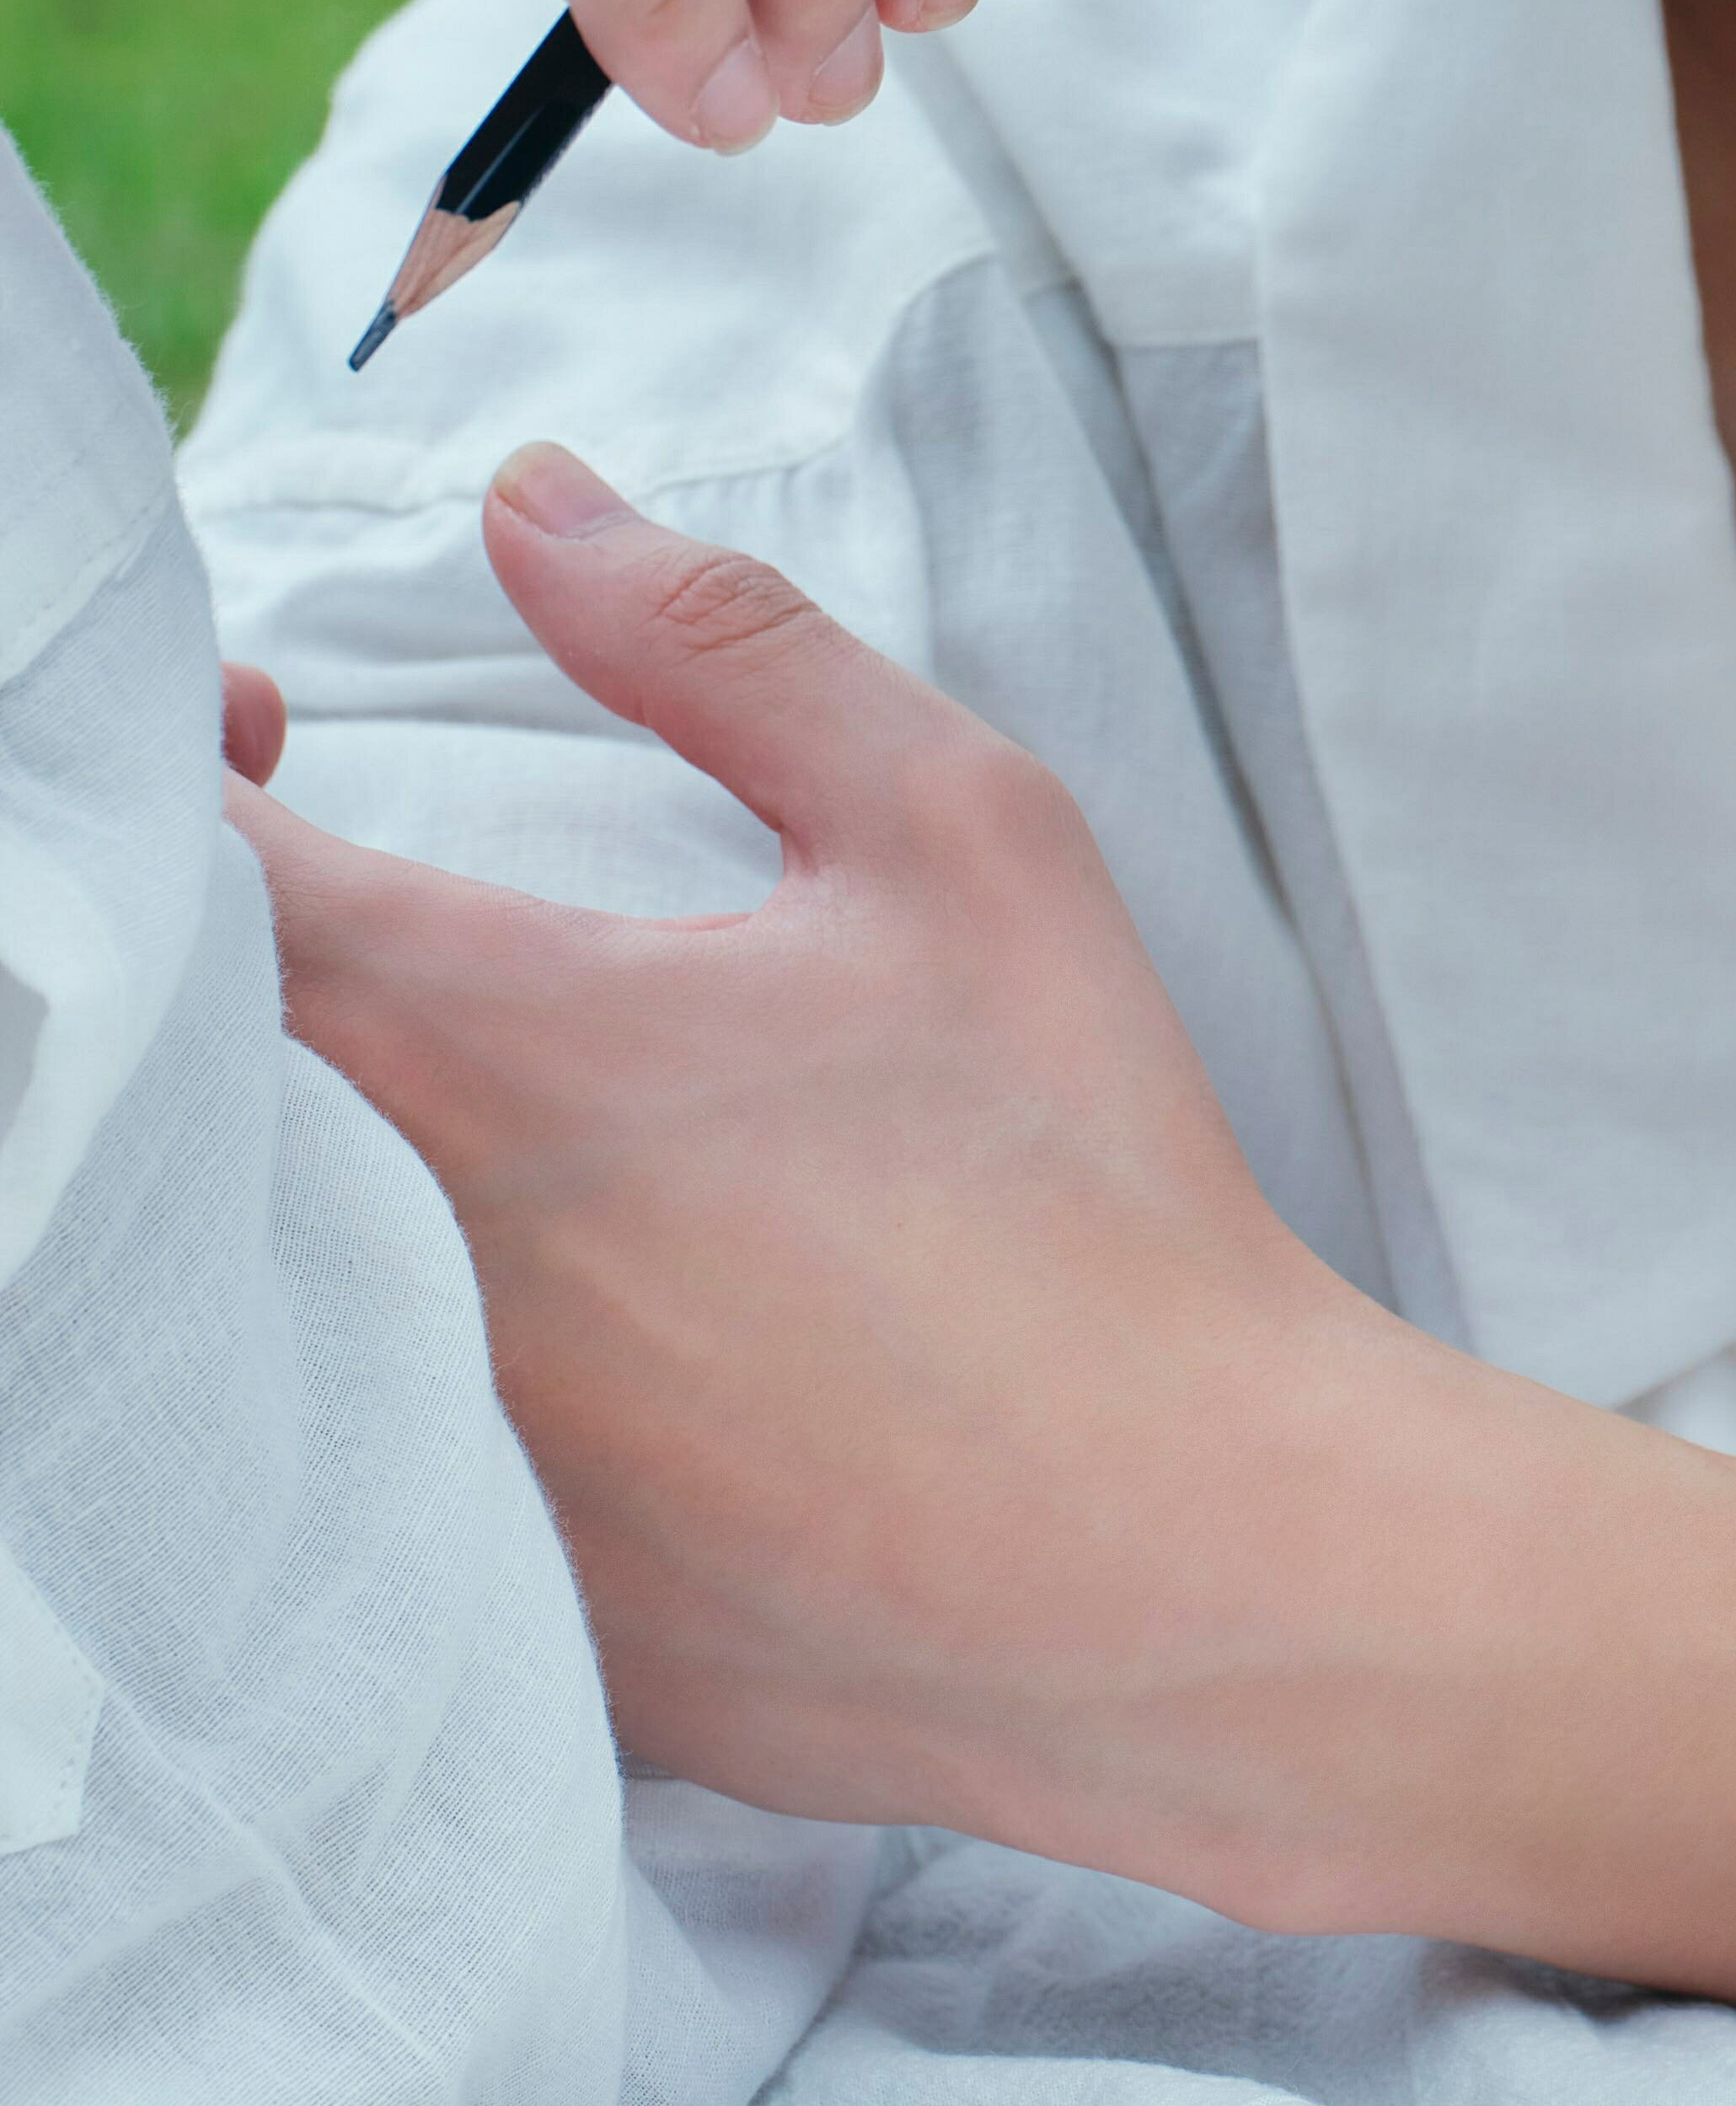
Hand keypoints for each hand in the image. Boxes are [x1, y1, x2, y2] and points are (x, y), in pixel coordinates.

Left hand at [229, 438, 1454, 1904]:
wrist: (1190, 1560)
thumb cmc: (1087, 1187)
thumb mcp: (961, 839)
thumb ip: (723, 641)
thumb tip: (529, 497)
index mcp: (486, 1042)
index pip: (191, 868)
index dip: (180, 770)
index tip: (266, 735)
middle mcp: (393, 1257)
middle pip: (176, 1081)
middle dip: (224, 971)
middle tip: (348, 919)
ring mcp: (415, 1457)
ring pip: (232, 1276)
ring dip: (291, 1171)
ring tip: (456, 1126)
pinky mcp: (466, 1608)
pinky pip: (343, 1471)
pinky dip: (379, 1377)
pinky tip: (557, 1345)